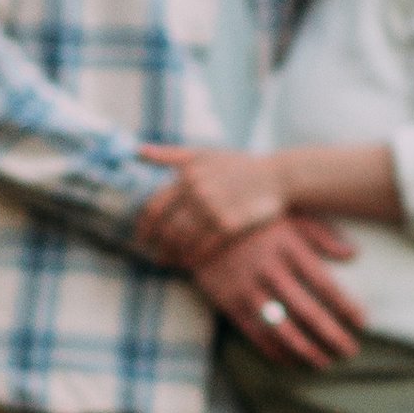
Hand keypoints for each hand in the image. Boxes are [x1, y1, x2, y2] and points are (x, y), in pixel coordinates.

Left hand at [137, 145, 294, 266]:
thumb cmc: (237, 164)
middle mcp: (198, 192)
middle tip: (156, 255)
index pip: (155, 206)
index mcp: (187, 175)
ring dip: (174, 254)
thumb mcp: (203, 153)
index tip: (140, 237)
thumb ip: (169, 154)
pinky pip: (204, 247)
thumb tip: (137, 150)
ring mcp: (214, 209)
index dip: (144, 225)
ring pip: (183, 240)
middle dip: (158, 244)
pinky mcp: (230, 225)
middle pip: (166, 227)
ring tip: (171, 261)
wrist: (276, 176)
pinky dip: (194, 257)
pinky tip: (190, 262)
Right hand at [196, 214, 366, 367]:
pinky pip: (256, 335)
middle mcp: (269, 270)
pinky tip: (292, 361)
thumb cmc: (254, 218)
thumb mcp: (289, 215)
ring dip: (306, 350)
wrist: (199, 222)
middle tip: (350, 351)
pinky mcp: (230, 303)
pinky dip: (276, 351)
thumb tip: (353, 254)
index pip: (325, 284)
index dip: (346, 306)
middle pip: (308, 312)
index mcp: (288, 248)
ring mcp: (247, 289)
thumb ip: (321, 235)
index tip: (362, 322)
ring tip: (324, 362)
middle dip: (332, 335)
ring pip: (282, 329)